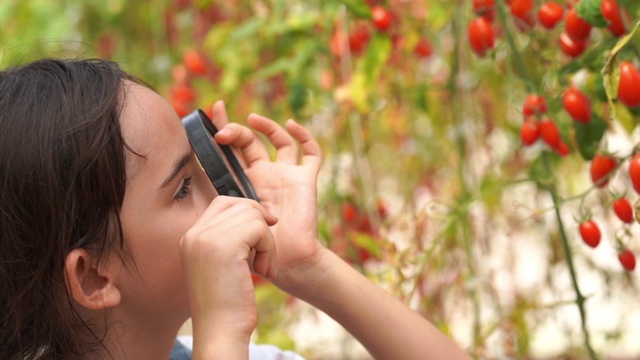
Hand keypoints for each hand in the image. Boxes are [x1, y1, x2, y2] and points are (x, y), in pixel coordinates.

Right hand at [180, 196, 276, 350]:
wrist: (220, 332)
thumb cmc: (227, 304)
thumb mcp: (224, 265)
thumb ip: (232, 239)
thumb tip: (262, 213)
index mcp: (191, 238)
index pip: (223, 203)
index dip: (248, 213)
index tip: (263, 235)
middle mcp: (194, 235)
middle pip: (240, 206)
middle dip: (261, 228)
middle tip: (264, 257)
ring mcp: (206, 238)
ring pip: (253, 216)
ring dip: (267, 242)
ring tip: (263, 268)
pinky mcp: (223, 246)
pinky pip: (260, 229)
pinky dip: (269, 249)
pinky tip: (264, 271)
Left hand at [210, 101, 323, 288]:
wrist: (283, 263)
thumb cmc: (253, 247)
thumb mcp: (225, 222)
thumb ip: (210, 202)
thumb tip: (182, 182)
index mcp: (244, 183)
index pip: (231, 150)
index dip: (223, 129)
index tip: (209, 112)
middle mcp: (265, 176)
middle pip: (251, 141)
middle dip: (236, 128)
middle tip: (220, 132)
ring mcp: (286, 175)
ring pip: (280, 140)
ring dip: (268, 126)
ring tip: (253, 120)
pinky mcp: (305, 179)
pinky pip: (312, 153)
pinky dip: (304, 136)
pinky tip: (293, 125)